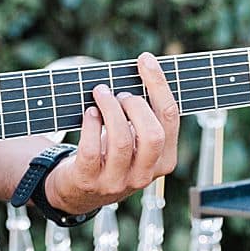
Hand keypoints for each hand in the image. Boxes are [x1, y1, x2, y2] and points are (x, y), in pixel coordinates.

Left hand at [44, 52, 179, 215]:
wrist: (79, 191)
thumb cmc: (111, 153)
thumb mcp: (135, 140)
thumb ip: (142, 115)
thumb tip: (140, 69)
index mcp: (164, 160)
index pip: (170, 119)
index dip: (158, 85)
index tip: (145, 60)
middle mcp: (145, 175)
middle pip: (152, 134)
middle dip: (135, 104)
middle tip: (118, 93)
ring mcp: (117, 182)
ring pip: (121, 141)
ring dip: (110, 109)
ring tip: (101, 93)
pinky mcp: (89, 181)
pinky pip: (92, 150)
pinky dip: (91, 125)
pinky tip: (89, 113)